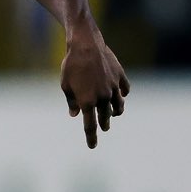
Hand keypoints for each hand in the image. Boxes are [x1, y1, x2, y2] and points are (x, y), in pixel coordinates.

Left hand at [60, 29, 129, 148]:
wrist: (86, 44)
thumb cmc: (71, 65)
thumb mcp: (65, 85)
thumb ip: (71, 101)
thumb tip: (75, 114)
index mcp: (87, 102)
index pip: (90, 126)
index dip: (91, 138)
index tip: (92, 146)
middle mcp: (102, 97)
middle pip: (105, 117)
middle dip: (104, 124)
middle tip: (104, 128)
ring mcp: (113, 87)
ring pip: (118, 106)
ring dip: (116, 112)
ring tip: (115, 114)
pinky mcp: (120, 76)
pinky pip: (124, 89)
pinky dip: (122, 94)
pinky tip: (121, 94)